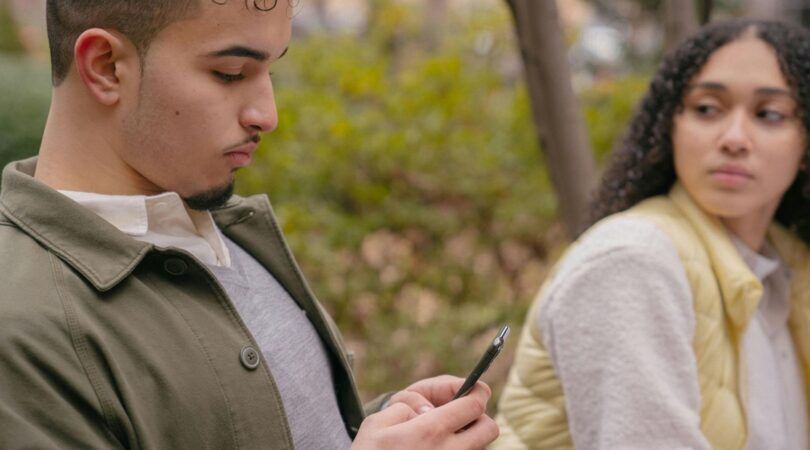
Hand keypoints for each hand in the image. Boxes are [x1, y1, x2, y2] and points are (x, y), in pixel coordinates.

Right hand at [351, 378, 497, 449]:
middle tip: (459, 416)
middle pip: (489, 428)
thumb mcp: (376, 424)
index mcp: (431, 431)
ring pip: (480, 448)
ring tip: (443, 438)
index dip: (477, 391)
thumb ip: (405, 406)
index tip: (473, 389)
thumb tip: (426, 410)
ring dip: (469, 439)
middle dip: (479, 417)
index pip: (475, 404)